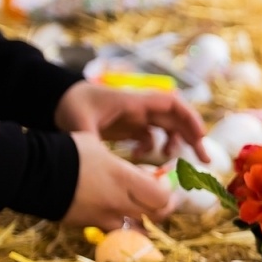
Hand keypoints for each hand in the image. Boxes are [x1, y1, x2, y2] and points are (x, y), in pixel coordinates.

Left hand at [54, 81, 207, 160]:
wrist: (57, 99)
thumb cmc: (70, 105)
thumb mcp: (77, 123)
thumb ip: (90, 140)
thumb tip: (100, 162)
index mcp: (134, 102)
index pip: (172, 104)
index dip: (190, 119)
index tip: (200, 138)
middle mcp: (141, 108)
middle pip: (177, 119)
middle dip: (193, 137)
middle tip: (204, 160)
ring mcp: (137, 117)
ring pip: (168, 128)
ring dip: (176, 144)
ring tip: (172, 161)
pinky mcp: (130, 126)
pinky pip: (152, 136)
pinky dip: (153, 148)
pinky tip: (139, 157)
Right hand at [62, 132, 174, 229]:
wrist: (31, 170)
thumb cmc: (68, 151)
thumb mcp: (101, 149)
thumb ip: (125, 165)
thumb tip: (144, 174)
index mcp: (123, 178)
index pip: (161, 197)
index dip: (167, 194)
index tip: (164, 185)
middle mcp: (118, 202)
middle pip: (154, 216)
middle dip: (161, 209)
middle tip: (159, 200)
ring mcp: (103, 217)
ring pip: (138, 229)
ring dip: (144, 221)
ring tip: (141, 211)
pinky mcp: (89, 226)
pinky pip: (116, 233)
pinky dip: (124, 229)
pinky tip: (121, 218)